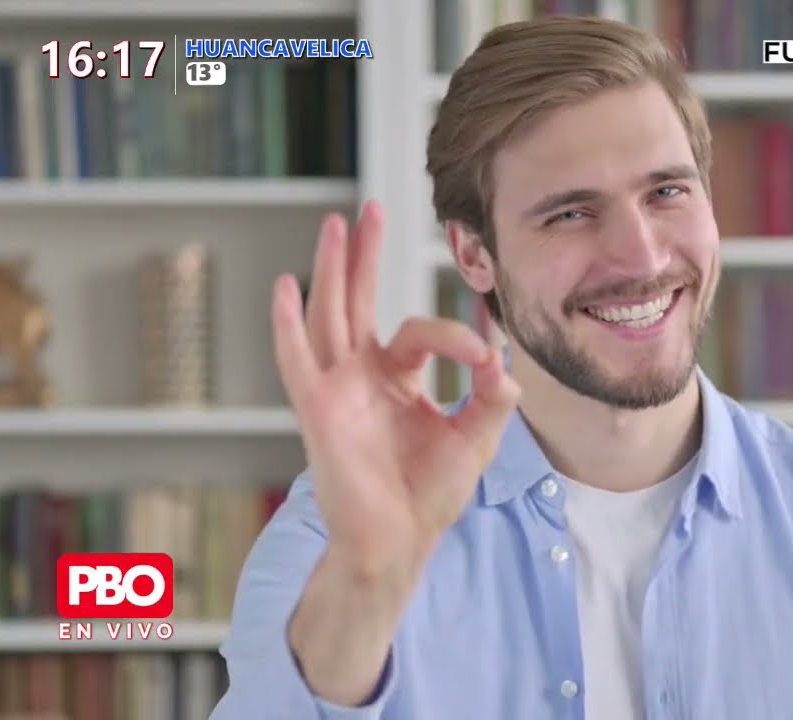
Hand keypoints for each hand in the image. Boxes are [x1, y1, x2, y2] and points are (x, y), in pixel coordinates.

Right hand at [271, 201, 520, 580]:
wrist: (401, 542)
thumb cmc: (429, 495)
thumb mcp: (476, 439)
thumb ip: (492, 397)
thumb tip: (504, 361)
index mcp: (394, 379)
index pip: (420, 331)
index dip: (456, 337)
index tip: (487, 359)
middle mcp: (360, 376)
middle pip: (357, 301)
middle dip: (363, 255)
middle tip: (370, 208)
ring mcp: (336, 390)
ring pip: (329, 316)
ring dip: (332, 270)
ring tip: (335, 224)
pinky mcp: (318, 410)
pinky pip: (298, 360)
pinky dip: (290, 324)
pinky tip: (288, 286)